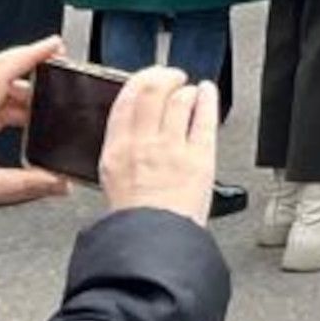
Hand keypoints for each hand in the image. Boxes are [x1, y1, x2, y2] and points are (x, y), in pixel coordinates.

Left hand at [0, 37, 70, 215]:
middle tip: (54, 59)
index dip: (30, 54)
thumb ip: (28, 184)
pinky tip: (22, 119)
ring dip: (20, 85)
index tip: (54, 45)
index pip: (1, 72)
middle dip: (27, 59)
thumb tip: (59, 182)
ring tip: (44, 98)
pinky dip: (9, 102)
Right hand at [94, 70, 220, 223]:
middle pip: (152, 91)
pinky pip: (204, 118)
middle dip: (163, 76)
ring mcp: (172, 148)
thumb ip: (122, 152)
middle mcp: (143, 143)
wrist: (152, 245)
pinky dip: (207, 99)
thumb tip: (134, 131)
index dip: (139, 81)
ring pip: (179, 100)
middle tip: (171, 75)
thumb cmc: (133, 224)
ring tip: (189, 89)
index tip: (146, 78)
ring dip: (186, 90)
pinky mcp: (200, 157)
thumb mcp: (111, 182)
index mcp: (116, 151)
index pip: (125, 100)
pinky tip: (208, 92)